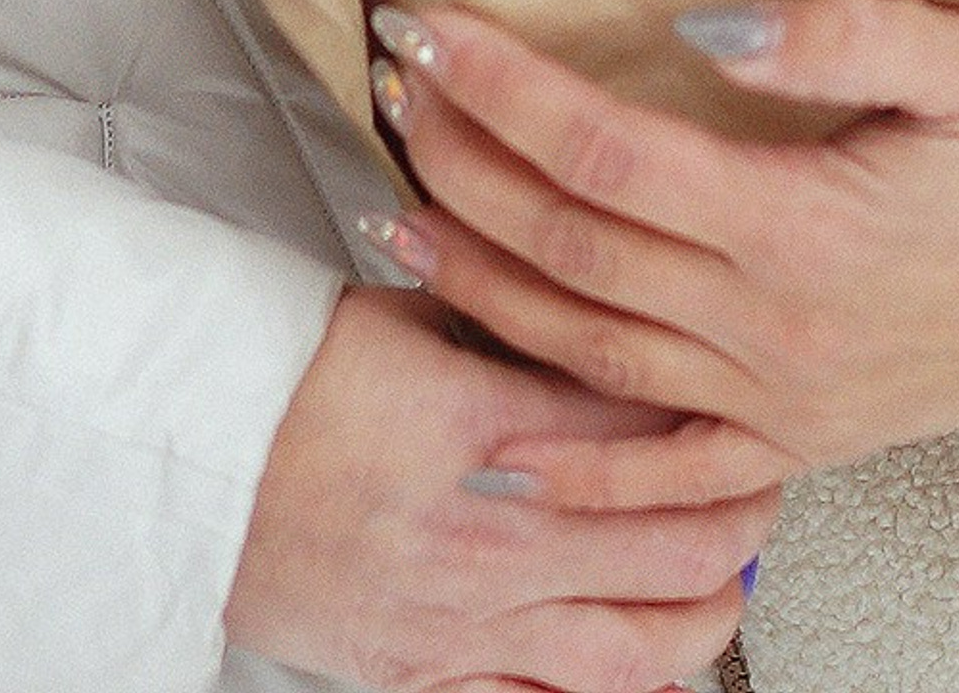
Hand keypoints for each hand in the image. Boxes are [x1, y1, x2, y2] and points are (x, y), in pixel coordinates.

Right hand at [224, 282, 777, 690]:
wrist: (190, 464)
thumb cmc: (295, 377)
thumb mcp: (421, 314)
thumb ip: (525, 322)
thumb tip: (622, 303)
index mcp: (479, 426)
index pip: (645, 418)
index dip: (712, 403)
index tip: (742, 382)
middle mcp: (481, 535)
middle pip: (668, 539)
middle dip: (742, 511)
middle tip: (768, 475)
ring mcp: (456, 621)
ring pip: (632, 649)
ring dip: (707, 614)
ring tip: (734, 576)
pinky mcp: (424, 678)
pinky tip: (654, 666)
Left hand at [372, 0, 958, 477]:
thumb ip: (833, 35)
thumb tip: (702, 23)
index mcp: (799, 224)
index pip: (604, 148)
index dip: (503, 87)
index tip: (433, 27)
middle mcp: (771, 326)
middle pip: (572, 245)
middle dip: (462, 164)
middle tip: (391, 90)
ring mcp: (781, 398)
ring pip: (590, 350)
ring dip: (480, 286)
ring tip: (394, 221)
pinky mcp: (802, 440)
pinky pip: (666, 472)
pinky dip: (573, 470)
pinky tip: (497, 447)